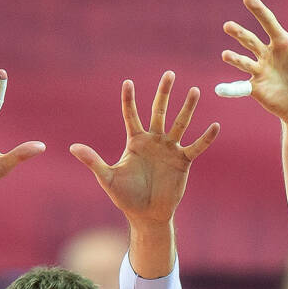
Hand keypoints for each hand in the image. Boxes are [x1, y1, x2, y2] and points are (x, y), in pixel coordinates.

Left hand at [70, 73, 219, 224]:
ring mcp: (169, 150)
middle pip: (159, 111)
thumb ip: (93, 161)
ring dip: (187, 108)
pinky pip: (196, 147)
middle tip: (170, 74)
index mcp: (135, 141)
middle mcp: (154, 141)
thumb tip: (72, 147)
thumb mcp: (107, 178)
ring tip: (194, 91)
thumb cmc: (125, 197)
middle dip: (164, 93)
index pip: (131, 114)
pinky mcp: (183, 162)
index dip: (129, 99)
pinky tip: (215, 126)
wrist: (146, 215)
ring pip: (180, 124)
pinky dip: (205, 138)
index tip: (127, 83)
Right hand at [218, 0, 287, 123]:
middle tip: (228, 26)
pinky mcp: (256, 89)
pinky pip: (241, 87)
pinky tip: (220, 90)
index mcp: (282, 43)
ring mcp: (260, 71)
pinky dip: (231, 89)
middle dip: (240, 33)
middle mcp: (267, 54)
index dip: (259, 11)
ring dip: (234, 58)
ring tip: (226, 55)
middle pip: (251, 40)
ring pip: (243, 61)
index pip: (269, 23)